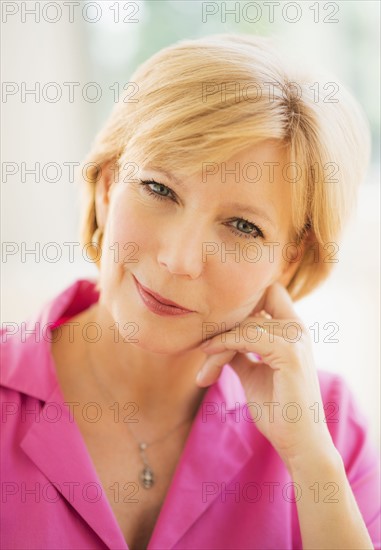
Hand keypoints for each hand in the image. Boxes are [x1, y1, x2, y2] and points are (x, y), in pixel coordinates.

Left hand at [196, 282, 334, 465]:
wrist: (298, 443)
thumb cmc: (278, 410)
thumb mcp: (253, 373)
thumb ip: (240, 351)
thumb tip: (215, 338)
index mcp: (293, 330)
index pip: (269, 291)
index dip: (243, 299)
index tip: (215, 323)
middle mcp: (297, 328)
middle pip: (246, 310)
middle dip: (220, 330)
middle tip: (200, 354)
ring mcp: (295, 338)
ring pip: (241, 325)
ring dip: (217, 345)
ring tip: (204, 372)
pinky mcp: (288, 352)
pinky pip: (244, 337)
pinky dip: (222, 345)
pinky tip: (208, 359)